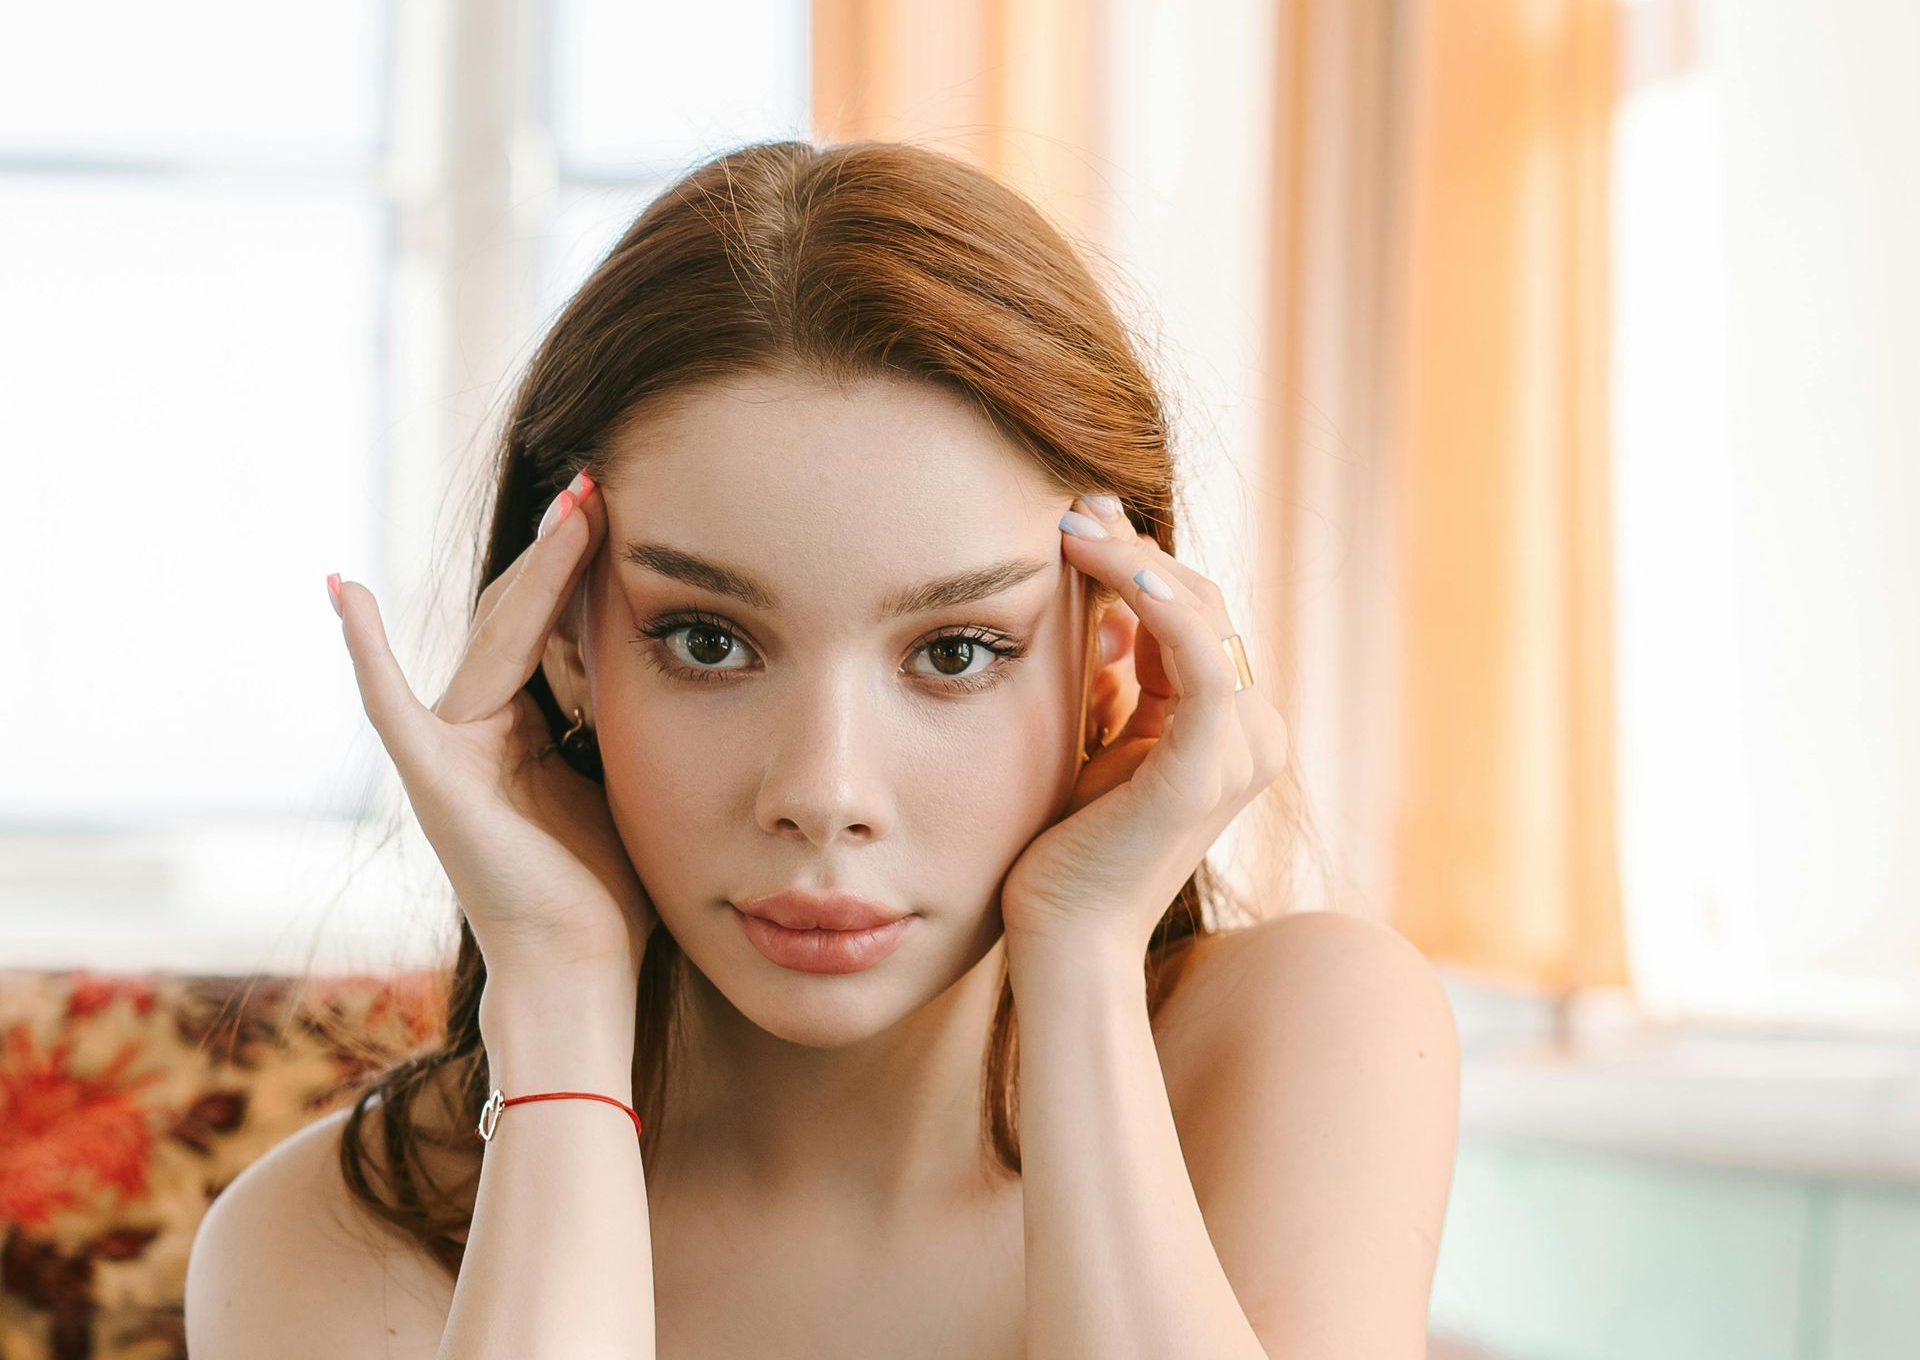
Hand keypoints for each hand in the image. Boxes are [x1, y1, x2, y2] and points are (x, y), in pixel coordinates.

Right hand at [330, 472, 655, 990]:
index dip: (579, 569)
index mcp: (521, 728)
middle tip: (597, 486)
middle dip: (562, 552)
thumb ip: (608, 709)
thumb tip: (649, 643)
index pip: (550, 628)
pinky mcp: (433, 776)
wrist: (580, 964)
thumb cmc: (606, 885)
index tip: (617, 507)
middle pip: (518, 617)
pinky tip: (345, 589)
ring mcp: (447, 749)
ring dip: (536, 570)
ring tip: (574, 507)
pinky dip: (365, 647)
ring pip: (494, 638)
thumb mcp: (618, 773)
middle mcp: (474, 729)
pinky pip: (391, 702)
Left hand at [999, 494, 1290, 955]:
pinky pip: (1202, 661)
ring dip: (1135, 561)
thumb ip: (1114, 673)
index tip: (1071, 518)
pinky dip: (1162, 605)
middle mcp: (1252, 734)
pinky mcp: (1207, 769)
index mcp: (1228, 726)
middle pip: (1201, 602)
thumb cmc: (1064, 847)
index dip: (1134, 557)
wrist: (1062, 939)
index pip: (1191, 611)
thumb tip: (1108, 595)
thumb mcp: (1093, 736)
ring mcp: (1239, 752)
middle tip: (1065, 509)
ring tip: (1069, 527)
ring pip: (1201, 616)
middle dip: (1131, 547)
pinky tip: (1113, 567)